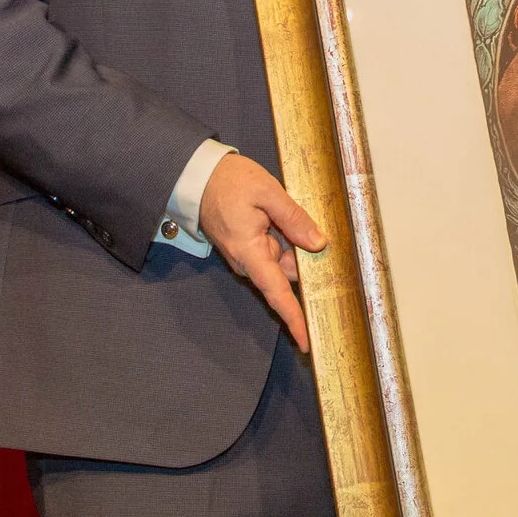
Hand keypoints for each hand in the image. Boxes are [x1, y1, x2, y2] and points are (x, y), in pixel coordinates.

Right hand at [198, 153, 328, 351]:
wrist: (198, 176)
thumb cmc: (228, 182)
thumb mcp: (267, 192)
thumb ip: (294, 219)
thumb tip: (318, 243)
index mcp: (250, 253)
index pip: (276, 293)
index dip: (293, 318)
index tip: (307, 340)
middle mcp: (248, 262)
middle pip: (288, 273)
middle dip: (307, 259)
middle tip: (319, 231)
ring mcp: (247, 256)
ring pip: (284, 261)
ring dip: (297, 245)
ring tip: (295, 214)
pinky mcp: (249, 248)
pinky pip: (276, 251)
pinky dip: (288, 240)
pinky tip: (290, 220)